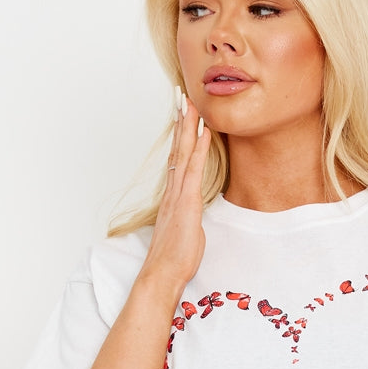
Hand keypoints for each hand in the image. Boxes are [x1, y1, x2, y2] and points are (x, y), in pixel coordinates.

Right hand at [140, 86, 210, 293]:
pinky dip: (199, 147)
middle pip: (178, 149)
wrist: (163, 273)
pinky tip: (204, 131)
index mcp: (173, 197)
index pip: (178, 159)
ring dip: (188, 126)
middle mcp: (173, 191)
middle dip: (181, 121)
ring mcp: (178, 195)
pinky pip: (193, 169)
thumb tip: (194, 216)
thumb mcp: (187, 232)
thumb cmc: (174, 258)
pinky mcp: (186, 203)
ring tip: (191, 102)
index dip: (181, 137)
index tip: (183, 115)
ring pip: (184, 153)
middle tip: (183, 95)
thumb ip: (191, 218)